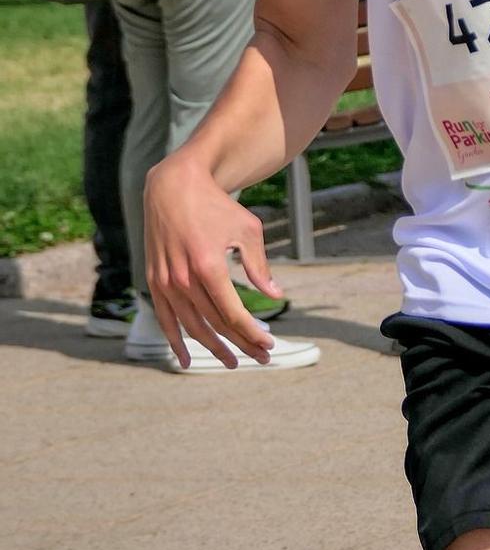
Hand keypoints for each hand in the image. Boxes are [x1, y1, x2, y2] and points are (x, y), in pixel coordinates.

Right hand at [144, 152, 284, 367]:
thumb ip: (259, 266)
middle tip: (261, 357)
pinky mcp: (154, 281)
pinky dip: (175, 341)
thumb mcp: (246, 230)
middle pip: (215, 324)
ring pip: (191, 326)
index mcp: (208, 266)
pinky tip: (187, 360)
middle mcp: (183, 278)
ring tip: (233, 362)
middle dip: (241, 344)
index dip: (252, 333)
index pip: (232, 313)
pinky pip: (164, 319)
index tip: (270, 345)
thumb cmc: (216, 206)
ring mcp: (166, 282)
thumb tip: (275, 296)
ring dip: (213, 348)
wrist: (173, 187)